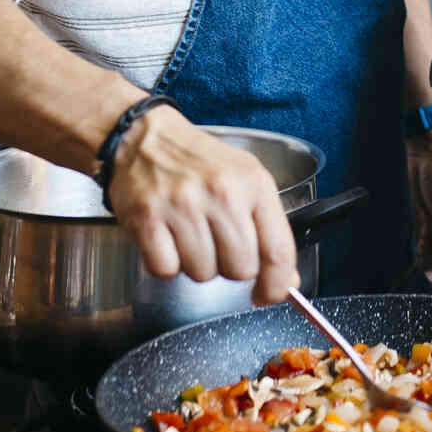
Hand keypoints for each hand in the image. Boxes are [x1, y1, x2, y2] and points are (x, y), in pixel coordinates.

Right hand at [106, 105, 299, 303]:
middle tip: (216, 242)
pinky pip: (166, 270)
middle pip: (240, 269)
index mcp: (253, 183)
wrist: (145, 138)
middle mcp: (221, 193)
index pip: (278, 250)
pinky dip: (165, 262)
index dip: (277, 284)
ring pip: (203, 273)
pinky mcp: (147, 218)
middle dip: (230, 266)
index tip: (268, 294)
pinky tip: (165, 237)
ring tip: (188, 233)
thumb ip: (269, 229)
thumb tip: (286, 281)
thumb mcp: (245, 181)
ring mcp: (182, 205)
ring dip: (196, 263)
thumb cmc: (199, 163)